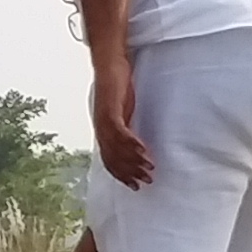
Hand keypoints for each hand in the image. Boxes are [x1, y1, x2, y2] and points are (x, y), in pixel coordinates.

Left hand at [91, 52, 152, 188]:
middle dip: (130, 173)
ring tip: (149, 169)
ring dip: (134, 160)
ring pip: (117, 148)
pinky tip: (143, 150)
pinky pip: (120, 132)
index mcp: (103, 132)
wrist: (109, 64)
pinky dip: (132, 143)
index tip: (134, 187)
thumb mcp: (122, 109)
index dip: (121, 175)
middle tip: (146, 182)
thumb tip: (134, 140)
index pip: (109, 161)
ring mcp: (104, 120)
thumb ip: (125, 125)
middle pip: (114, 159)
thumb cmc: (117, 85)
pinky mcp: (110, 110)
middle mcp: (101, 129)